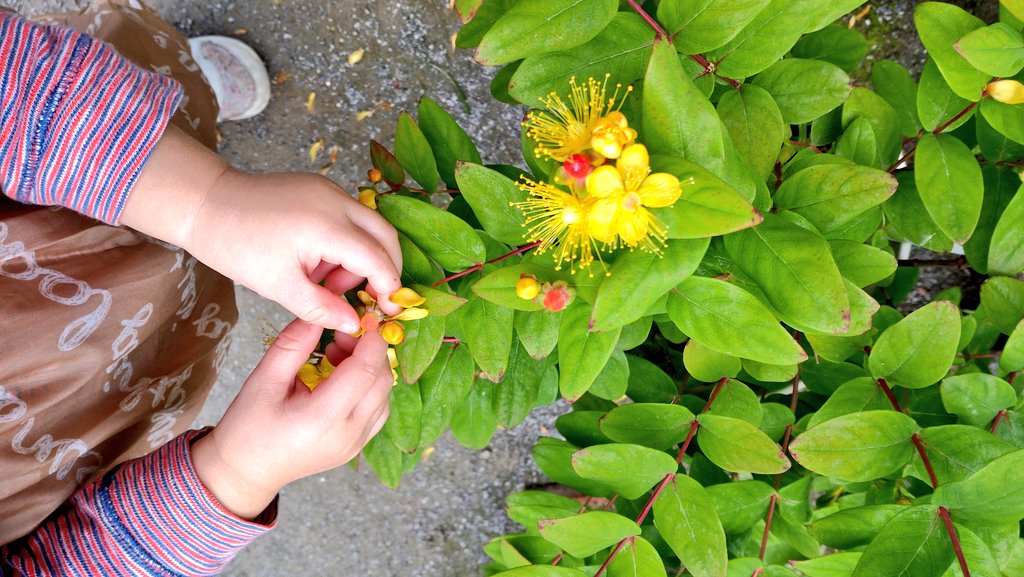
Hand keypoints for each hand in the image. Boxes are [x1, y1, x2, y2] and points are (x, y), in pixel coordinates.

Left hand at [122, 125, 402, 331]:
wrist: (205, 203)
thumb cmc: (237, 245)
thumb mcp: (278, 286)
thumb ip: (321, 307)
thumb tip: (354, 324)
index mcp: (328, 226)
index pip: (378, 259)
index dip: (390, 288)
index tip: (389, 312)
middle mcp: (337, 201)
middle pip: (386, 236)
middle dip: (385, 270)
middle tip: (369, 300)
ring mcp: (330, 190)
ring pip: (370, 226)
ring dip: (363, 258)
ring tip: (328, 283)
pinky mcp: (320, 188)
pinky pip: (350, 217)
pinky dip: (348, 243)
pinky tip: (320, 263)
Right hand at [191, 318, 392, 518]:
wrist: (245, 472)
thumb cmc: (248, 427)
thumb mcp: (264, 379)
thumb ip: (294, 344)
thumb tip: (319, 314)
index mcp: (323, 418)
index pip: (365, 370)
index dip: (370, 339)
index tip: (360, 318)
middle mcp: (348, 434)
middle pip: (382, 382)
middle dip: (370, 351)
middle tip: (341, 337)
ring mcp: (356, 444)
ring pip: (385, 396)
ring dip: (371, 370)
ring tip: (337, 357)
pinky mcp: (357, 447)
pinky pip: (378, 411)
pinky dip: (370, 388)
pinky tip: (343, 378)